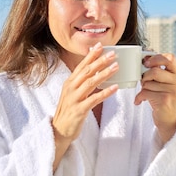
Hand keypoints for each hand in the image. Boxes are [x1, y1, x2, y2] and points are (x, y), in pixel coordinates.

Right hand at [51, 42, 118, 170]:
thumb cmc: (68, 111)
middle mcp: (71, 88)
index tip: (100, 45)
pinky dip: (105, 93)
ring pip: (91, 82)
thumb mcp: (72, 93)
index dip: (91, 55)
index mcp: (69, 83)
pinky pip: (94, 99)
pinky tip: (115, 88)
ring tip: (116, 67)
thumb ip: (81, 82)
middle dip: (100, 61)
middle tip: (112, 54)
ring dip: (104, 73)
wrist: (59, 130)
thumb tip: (93, 70)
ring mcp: (74, 99)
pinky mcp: (79, 110)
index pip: (81, 65)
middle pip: (87, 71)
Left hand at [134, 53, 175, 142]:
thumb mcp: (165, 83)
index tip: (147, 63)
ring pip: (148, 83)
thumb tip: (145, 57)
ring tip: (146, 93)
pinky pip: (145, 93)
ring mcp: (173, 92)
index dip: (156, 58)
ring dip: (143, 88)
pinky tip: (139, 101)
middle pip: (155, 71)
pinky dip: (138, 97)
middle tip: (145, 83)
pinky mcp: (165, 101)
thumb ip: (158, 71)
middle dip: (145, 77)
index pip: (170, 58)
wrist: (170, 120)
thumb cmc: (163, 98)